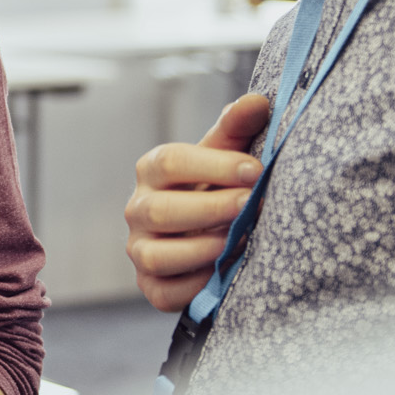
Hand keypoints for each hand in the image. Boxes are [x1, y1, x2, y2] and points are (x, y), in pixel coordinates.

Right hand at [123, 93, 271, 311]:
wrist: (209, 235)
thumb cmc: (217, 188)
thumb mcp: (226, 156)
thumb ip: (238, 129)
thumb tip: (257, 102)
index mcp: (152, 170)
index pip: (169, 162)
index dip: (214, 166)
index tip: (257, 170)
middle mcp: (137, 209)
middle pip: (158, 210)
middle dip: (210, 208)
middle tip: (252, 205)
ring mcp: (140, 250)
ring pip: (155, 255)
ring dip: (201, 249)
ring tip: (239, 241)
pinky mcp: (151, 286)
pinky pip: (165, 292)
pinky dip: (195, 286)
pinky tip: (225, 273)